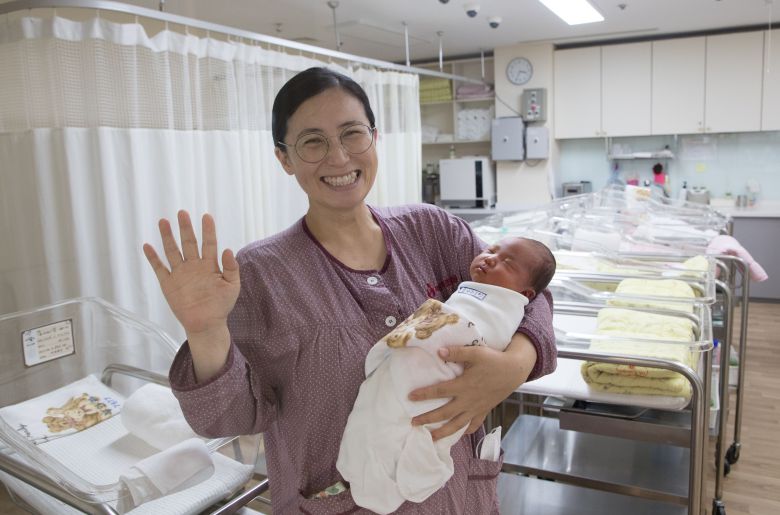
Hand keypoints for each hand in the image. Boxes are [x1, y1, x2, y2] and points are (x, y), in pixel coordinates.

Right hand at [143, 211, 239, 337]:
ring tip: (163, 221)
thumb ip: (231, 268)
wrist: (206, 324)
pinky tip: (147, 246)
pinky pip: (159, 268)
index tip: (206, 217)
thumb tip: (228, 249)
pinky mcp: (169, 283)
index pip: (209, 243)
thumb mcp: (232, 286)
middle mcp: (194, 266)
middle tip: (182, 213)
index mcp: (210, 265)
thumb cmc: (221, 305)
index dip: (208, 230)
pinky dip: (153, 258)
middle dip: (185, 228)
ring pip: (172, 251)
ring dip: (167, 237)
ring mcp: (180, 273)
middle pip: (188, 243)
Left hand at [408, 334, 535, 440]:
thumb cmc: (494, 360)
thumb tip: (438, 352)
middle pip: (445, 413)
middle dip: (428, 419)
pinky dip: (466, 430)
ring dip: (443, 432)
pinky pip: (475, 424)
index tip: (410, 397)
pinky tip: (459, 434)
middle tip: (413, 423)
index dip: (424, 394)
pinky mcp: (485, 410)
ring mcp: (477, 407)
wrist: (514, 370)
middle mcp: (468, 399)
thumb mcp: (476, 352)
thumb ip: (457, 352)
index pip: (440, 391)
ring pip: (458, 424)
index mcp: (464, 385)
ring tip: (431, 438)